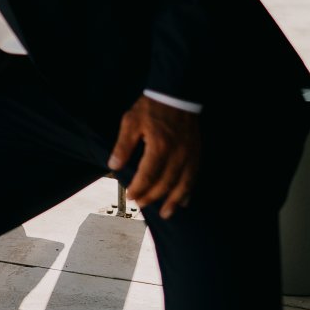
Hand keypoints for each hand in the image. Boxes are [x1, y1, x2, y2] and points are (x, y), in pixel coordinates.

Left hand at [111, 96, 201, 217]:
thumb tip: (113, 165)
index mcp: (159, 146)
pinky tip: (183, 202)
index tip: (130, 196)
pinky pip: (194, 177)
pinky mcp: (197, 153)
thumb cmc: (150, 108)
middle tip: (141, 204)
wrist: (177, 95)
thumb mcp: (130, 122)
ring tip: (165, 214)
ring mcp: (190, 155)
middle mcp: (177, 154)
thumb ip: (123, 146)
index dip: (139, 189)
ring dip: (173, 202)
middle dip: (152, 197)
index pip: (148, 176)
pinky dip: (188, 191)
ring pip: (183, 185)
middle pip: (165, 183)